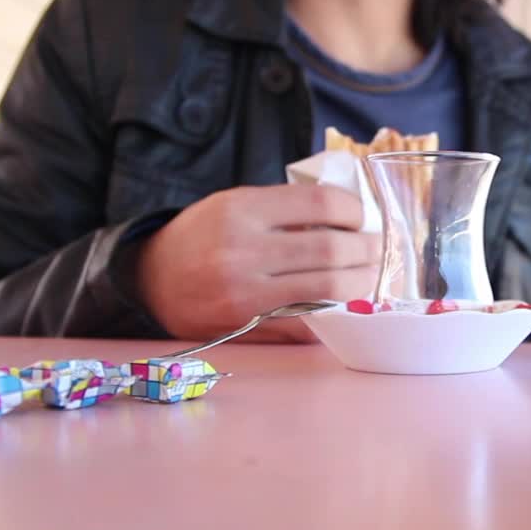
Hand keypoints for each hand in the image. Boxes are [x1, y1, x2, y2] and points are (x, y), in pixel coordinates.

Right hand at [138, 185, 379, 342]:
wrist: (152, 279)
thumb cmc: (203, 236)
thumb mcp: (234, 203)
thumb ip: (284, 208)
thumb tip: (348, 217)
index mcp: (242, 210)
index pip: (320, 203)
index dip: (353, 210)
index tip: (360, 216)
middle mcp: (243, 250)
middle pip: (331, 250)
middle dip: (367, 250)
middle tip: (377, 249)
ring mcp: (246, 293)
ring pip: (327, 290)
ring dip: (361, 283)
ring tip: (369, 275)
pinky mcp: (248, 326)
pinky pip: (307, 324)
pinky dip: (332, 315)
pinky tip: (344, 304)